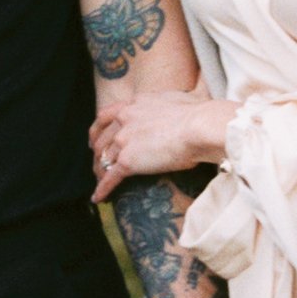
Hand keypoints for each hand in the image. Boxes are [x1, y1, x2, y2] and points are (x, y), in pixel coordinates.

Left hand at [90, 91, 235, 201]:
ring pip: (104, 159)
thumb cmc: (200, 114)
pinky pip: (110, 177)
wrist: (199, 126)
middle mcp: (125, 119)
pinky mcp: (127, 161)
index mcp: (135, 104)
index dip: (100, 128)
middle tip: (97, 160)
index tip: (98, 136)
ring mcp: (124, 140)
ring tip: (99, 182)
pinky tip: (98, 198)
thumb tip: (182, 106)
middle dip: (97, 151)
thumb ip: (171, 105)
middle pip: (102, 138)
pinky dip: (102, 189)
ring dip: (99, 172)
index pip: (108, 115)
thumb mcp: (180, 99)